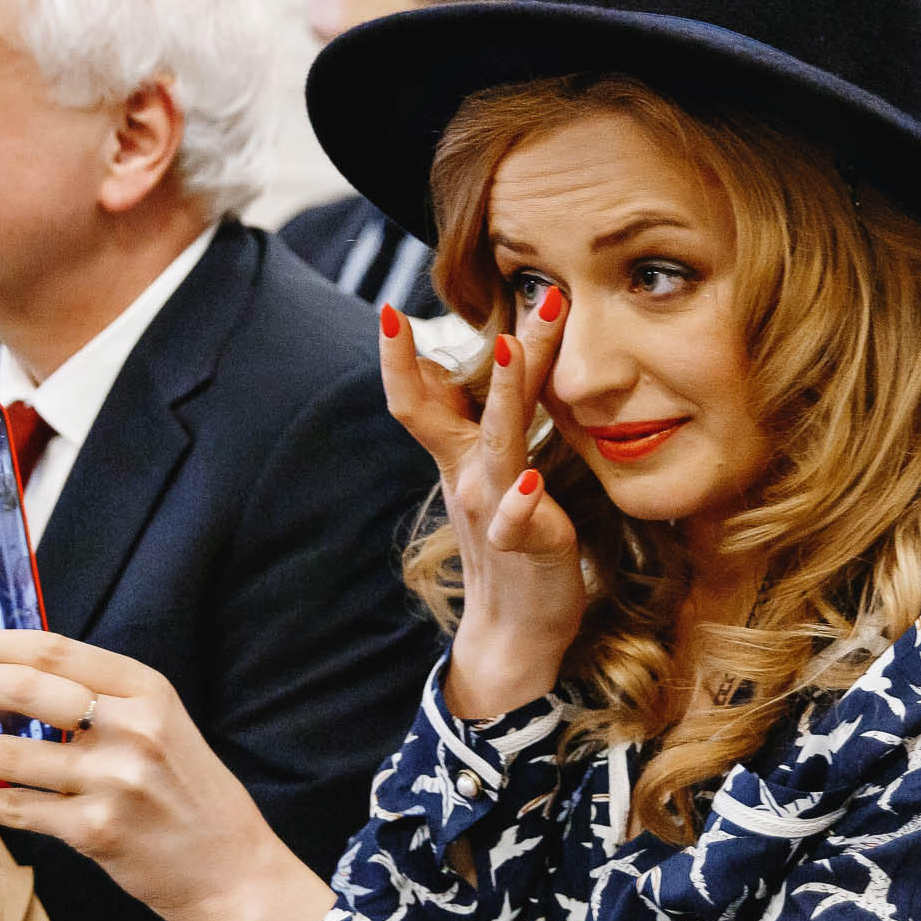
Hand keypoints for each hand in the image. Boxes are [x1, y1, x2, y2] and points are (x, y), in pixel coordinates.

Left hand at [0, 629, 336, 920]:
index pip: (53, 648)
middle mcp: (133, 728)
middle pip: (26, 689)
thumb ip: (93, 702)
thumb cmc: (186, 794)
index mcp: (147, 689)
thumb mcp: (157, 726)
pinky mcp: (96, 832)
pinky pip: (15, 809)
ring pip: (8, 753)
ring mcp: (114, 781)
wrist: (232, 871)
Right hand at [379, 291, 584, 718]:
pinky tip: (533, 482)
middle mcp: (473, 475)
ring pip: (500, 442)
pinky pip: (519, 521)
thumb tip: (451, 369)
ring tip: (512, 349)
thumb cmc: (506, 544)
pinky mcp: (528, 545)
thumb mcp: (479, 475)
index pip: (421, 398)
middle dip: (501, 343)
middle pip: (471, 403)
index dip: (399, 358)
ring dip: (508, 394)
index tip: (387, 311)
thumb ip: (467, 424)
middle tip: (530, 289)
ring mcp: (497, 509)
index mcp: (462, 457)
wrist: (514, 632)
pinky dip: (522, 502)